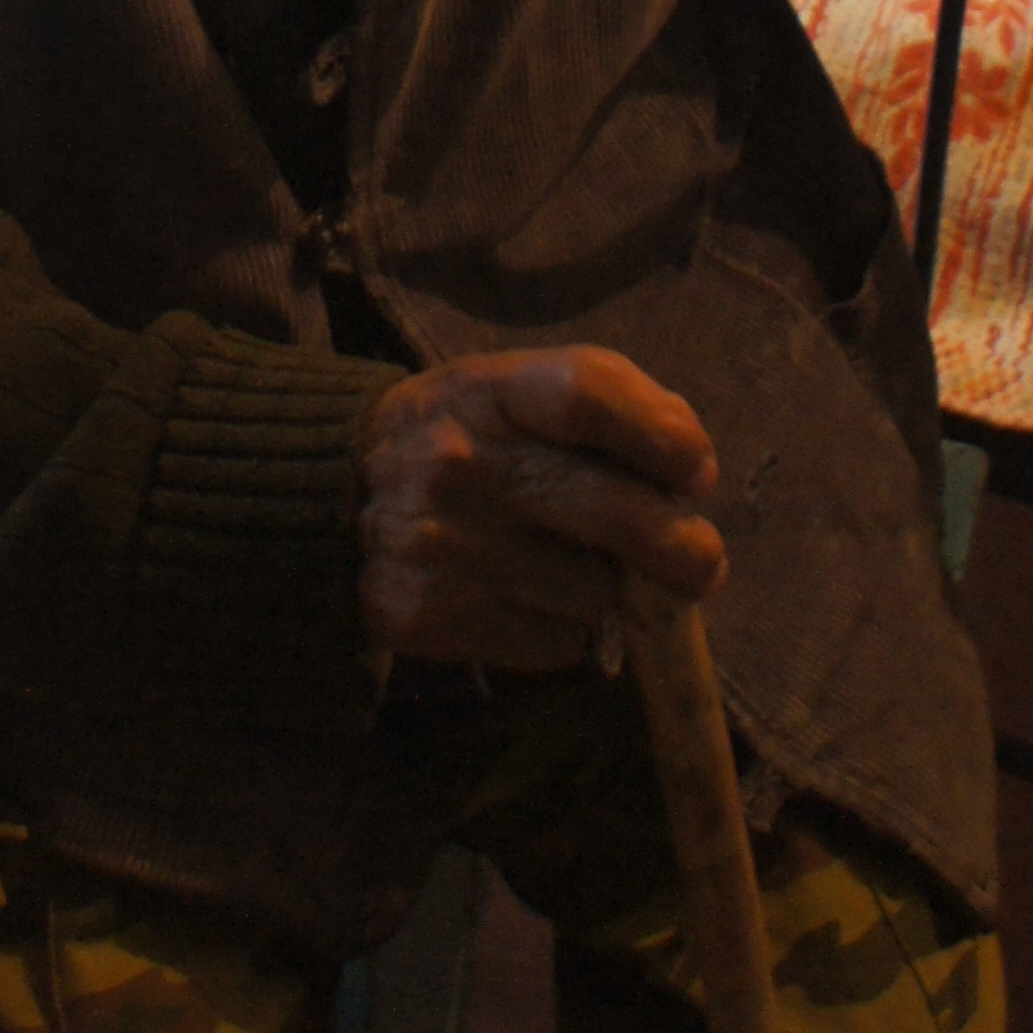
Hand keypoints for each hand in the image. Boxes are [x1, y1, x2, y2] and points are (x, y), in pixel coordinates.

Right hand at [359, 347, 723, 672]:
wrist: (331, 497)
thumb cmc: (464, 436)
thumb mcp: (516, 389)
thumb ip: (611, 406)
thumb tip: (694, 472)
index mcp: (488, 391)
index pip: (590, 395)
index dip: (662, 436)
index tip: (696, 470)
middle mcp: (460, 463)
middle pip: (613, 512)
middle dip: (682, 547)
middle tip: (702, 561)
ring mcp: (443, 545)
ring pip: (594, 593)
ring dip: (609, 590)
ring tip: (577, 566)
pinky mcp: (429, 615)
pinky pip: (553, 643)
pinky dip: (565, 630)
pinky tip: (533, 597)